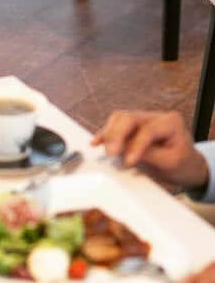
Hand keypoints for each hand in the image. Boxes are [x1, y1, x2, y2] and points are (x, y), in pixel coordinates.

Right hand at [91, 111, 208, 189]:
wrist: (186, 166)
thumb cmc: (182, 164)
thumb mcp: (170, 162)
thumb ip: (148, 154)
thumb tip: (125, 151)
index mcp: (171, 122)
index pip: (148, 130)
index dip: (136, 145)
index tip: (129, 161)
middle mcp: (154, 116)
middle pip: (128, 118)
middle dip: (117, 135)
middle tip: (111, 152)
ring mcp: (142, 119)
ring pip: (118, 119)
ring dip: (110, 134)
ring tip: (107, 150)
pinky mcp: (131, 126)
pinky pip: (114, 125)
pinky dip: (105, 134)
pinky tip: (96, 141)